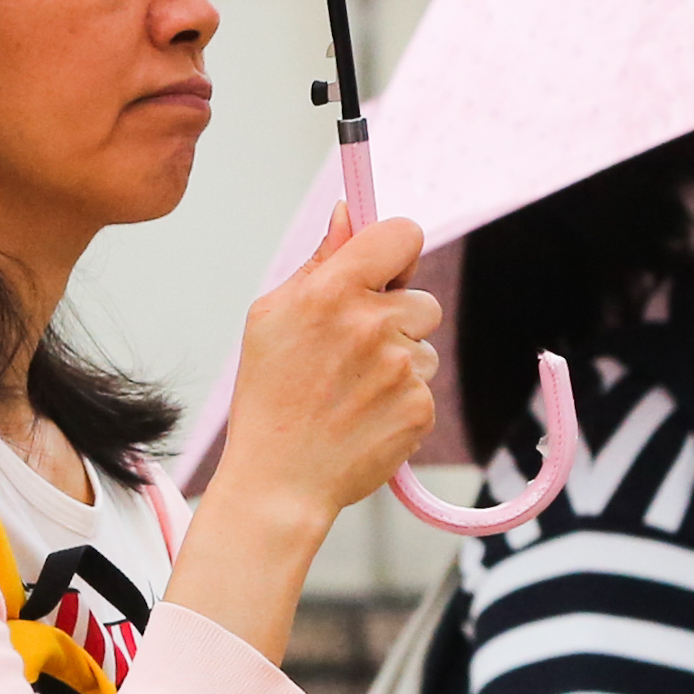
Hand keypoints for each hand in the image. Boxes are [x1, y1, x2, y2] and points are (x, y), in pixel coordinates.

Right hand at [213, 207, 442, 522]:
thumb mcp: (272, 316)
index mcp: (332, 291)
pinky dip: (400, 400)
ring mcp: (402, 369)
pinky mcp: (420, 408)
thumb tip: (348, 214)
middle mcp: (373, 325)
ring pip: (425, 347)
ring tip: (352, 390)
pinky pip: (424, 388)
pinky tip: (363, 415)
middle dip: (395, 318)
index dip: (396, 249)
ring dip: (399, 362)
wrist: (279, 479)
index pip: (402, 234)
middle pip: (421, 298)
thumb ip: (319, 261)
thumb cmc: (269, 395)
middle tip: (352, 350)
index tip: (385, 269)